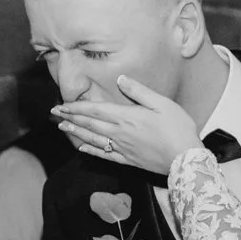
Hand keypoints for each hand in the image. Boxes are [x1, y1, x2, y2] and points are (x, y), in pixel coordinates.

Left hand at [53, 74, 202, 174]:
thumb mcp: (162, 104)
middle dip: (71, 118)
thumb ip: (139, 91)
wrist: (185, 159)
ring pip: (93, 139)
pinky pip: (104, 155)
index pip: (95, 110)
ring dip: (76, 133)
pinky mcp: (128, 160)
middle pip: (90, 124)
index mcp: (127, 117)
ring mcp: (122, 148)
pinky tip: (82, 149)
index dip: (76, 107)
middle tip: (55, 115)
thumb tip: (120, 79)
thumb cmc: (178, 129)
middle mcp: (120, 133)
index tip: (61, 105)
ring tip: (63, 128)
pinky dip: (91, 151)